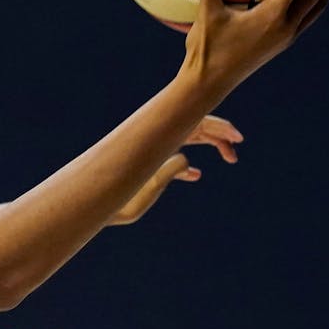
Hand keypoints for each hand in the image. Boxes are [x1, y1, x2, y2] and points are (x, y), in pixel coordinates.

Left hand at [111, 115, 242, 224]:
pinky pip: (171, 158)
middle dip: (218, 133)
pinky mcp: (146, 166)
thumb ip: (166, 174)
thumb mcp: (144, 192)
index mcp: (157, 142)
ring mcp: (151, 152)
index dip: (218, 126)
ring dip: (210, 144)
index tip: (236, 137)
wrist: (91, 206)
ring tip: (230, 157)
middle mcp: (155, 142)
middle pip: (193, 125)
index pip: (193, 122)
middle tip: (236, 149)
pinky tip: (195, 175)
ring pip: (186, 139)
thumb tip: (188, 161)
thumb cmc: (114, 202)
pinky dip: (186, 164)